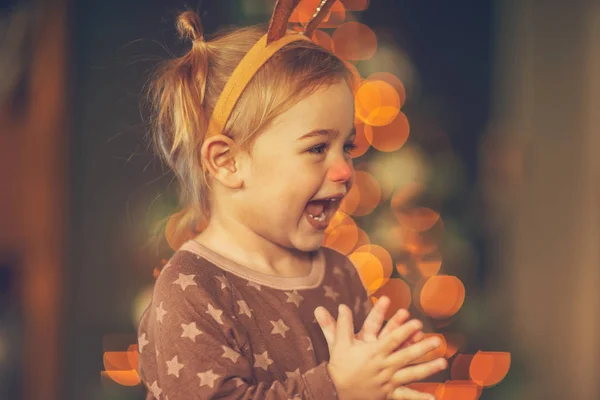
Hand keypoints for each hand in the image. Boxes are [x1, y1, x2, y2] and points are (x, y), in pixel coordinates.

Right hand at [317, 304, 443, 399]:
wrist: (334, 390)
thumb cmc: (339, 365)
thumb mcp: (339, 343)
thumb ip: (342, 324)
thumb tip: (342, 305)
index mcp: (372, 353)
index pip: (392, 340)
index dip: (405, 330)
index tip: (417, 322)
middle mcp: (383, 367)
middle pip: (406, 356)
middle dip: (422, 348)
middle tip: (437, 341)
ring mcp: (387, 381)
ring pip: (410, 374)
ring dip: (428, 368)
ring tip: (443, 362)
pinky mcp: (388, 393)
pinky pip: (405, 396)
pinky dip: (419, 398)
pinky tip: (433, 398)